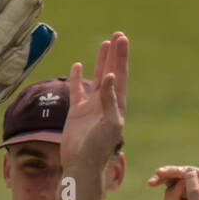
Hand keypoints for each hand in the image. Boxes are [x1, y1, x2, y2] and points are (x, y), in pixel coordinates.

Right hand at [60, 32, 126, 171]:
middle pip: (111, 72)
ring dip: (100, 62)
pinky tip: (78, 66)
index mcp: (117, 105)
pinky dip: (77, 78)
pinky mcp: (76, 113)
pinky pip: (77, 90)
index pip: (120, 75)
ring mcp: (90, 107)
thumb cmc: (99, 148)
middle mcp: (105, 103)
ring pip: (96, 78)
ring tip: (104, 44)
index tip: (122, 39)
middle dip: (114, 55)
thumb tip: (108, 76)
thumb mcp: (110, 124)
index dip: (121, 57)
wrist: (81, 165)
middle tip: (117, 35)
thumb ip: (109, 100)